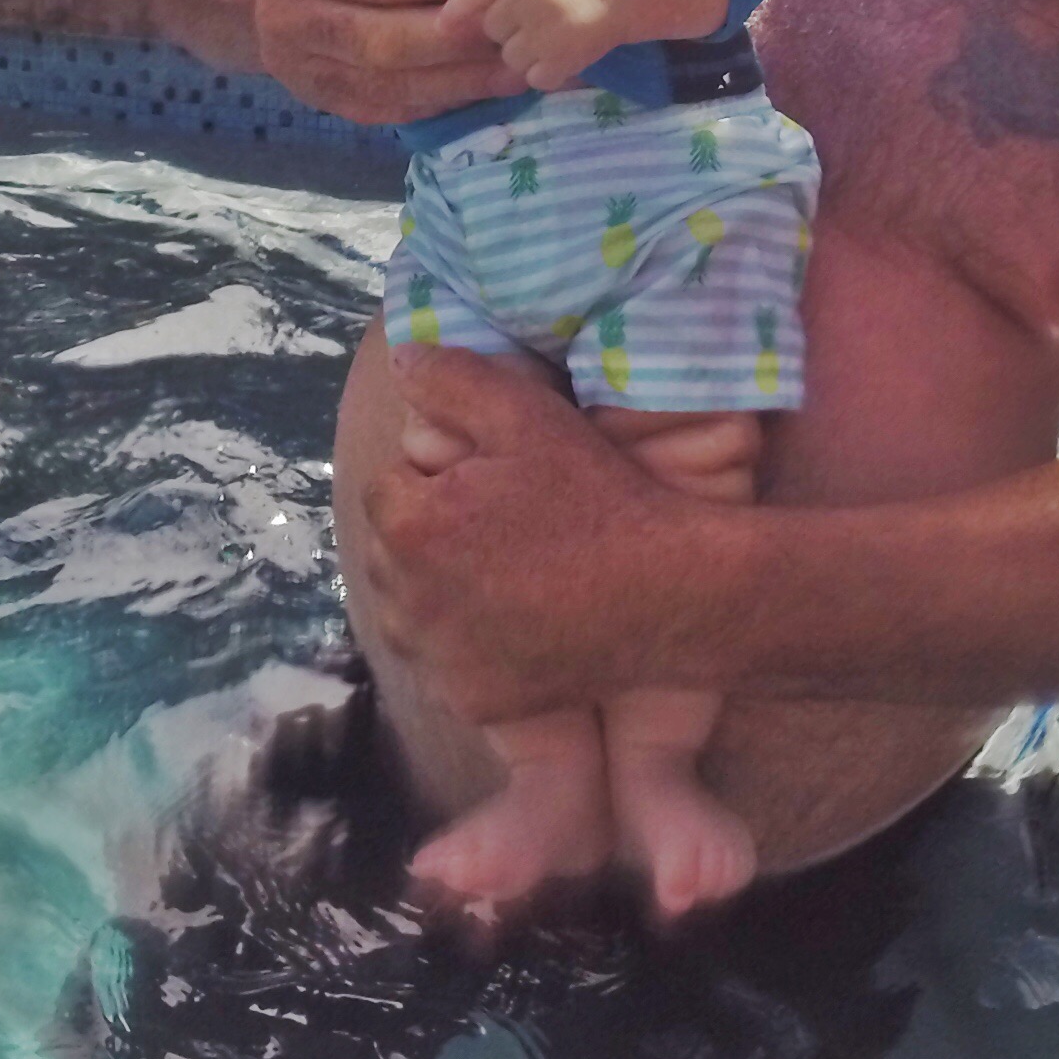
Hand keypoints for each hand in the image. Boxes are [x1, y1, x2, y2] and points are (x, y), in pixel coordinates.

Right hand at [253, 0, 508, 127]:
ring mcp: (300, 64)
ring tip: (525, 63)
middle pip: (382, 39)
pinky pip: (388, 108)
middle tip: (523, 26)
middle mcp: (284, 15)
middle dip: (461, 36)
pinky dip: (444, 100)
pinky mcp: (324, 96)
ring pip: (388, 83)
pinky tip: (493, 84)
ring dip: (462, 78)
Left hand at [361, 347, 669, 719]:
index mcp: (410, 526)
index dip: (438, 479)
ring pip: (412, 612)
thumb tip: (402, 359)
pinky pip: (446, 663)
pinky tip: (517, 621)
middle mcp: (408, 602)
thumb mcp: (528, 414)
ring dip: (439, 591)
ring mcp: (439, 660)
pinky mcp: (472, 700)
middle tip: (502, 523)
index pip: (389, 488)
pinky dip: (467, 644)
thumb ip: (451, 379)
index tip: (490, 482)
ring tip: (506, 571)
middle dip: (430, 534)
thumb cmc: (597, 497)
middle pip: (395, 553)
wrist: (668, 593)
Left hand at [437, 0, 625, 91]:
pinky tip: (561, 56)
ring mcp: (541, 32)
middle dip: (507, 29)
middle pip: (491, 30)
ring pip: (510, 57)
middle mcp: (523, 0)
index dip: (456, 12)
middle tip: (535, 20)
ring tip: (551, 37)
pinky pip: (533, 77)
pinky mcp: (559, 60)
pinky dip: (545, 73)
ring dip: (525, 54)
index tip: (446, 27)